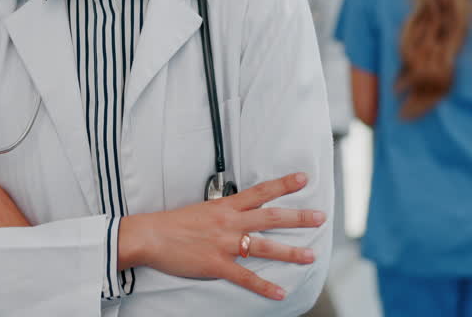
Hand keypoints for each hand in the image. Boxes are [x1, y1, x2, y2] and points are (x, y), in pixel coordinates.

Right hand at [120, 172, 323, 300]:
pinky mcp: (218, 264)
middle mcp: (230, 222)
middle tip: (321, 216)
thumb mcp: (202, 209)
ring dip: (291, 252)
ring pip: (265, 246)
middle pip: (272, 217)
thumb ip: (223, 212)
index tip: (304, 178)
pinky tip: (279, 292)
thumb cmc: (173, 223)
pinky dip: (264, 286)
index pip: (261, 191)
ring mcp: (225, 244)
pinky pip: (246, 276)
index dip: (284, 184)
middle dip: (299, 217)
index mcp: (225, 206)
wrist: (151, 236)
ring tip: (310, 255)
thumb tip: (238, 212)